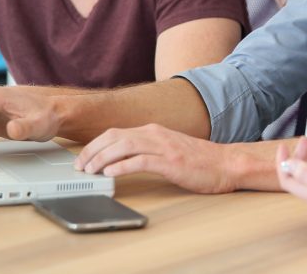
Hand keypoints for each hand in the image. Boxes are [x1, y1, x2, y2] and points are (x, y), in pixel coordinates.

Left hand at [74, 124, 236, 192]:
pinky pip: (141, 161)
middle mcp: (155, 134)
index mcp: (153, 131)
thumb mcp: (169, 149)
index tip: (83, 158)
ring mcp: (163, 147)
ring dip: (102, 159)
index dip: (95, 145)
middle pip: (114, 137)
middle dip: (92, 151)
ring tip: (90, 171)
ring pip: (124, 147)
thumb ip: (148, 150)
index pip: (115, 133)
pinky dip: (122, 167)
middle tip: (79, 166)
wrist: (226, 164)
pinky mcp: (171, 162)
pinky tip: (111, 175)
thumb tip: (122, 160)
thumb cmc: (199, 161)